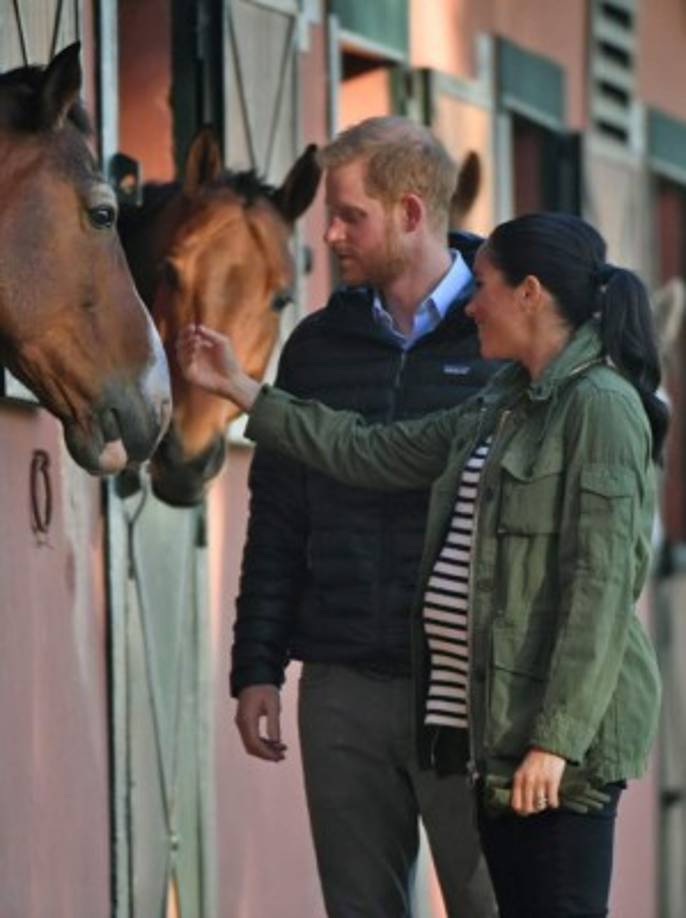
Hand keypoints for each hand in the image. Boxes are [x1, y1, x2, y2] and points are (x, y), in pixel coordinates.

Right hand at [176, 324, 259, 407]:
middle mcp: (192, 355)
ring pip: (180, 353)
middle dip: (185, 338)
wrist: (232, 379)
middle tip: (194, 336)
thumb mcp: (222, 343)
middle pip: (180, 343)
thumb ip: (210, 334)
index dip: (187, 331)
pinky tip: (194, 354)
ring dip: (187, 346)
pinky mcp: (190, 375)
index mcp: (198, 346)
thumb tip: (198, 327)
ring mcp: (190, 365)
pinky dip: (187, 357)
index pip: (187, 336)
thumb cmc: (229, 361)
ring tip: (197, 343)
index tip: (192, 327)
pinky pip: (184, 365)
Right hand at [235, 684, 286, 761]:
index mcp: (247, 720)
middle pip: (251, 747)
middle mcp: (241, 723)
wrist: (254, 676)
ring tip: (280, 750)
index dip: (267, 753)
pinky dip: (261, 743)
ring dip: (264, 749)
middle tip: (282, 756)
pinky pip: (250, 737)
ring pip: (250, 744)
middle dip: (266, 754)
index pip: (254, 743)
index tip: (279, 756)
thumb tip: (275, 743)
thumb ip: (274, 724)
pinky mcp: (243, 721)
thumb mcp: (273, 705)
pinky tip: (273, 743)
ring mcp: (241, 723)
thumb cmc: (264, 688)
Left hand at [483, 767, 610, 817]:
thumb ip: (520, 784)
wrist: (549, 746)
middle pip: (528, 808)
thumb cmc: (535, 759)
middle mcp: (528, 781)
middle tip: (537, 807)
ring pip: (540, 806)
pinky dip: (553, 803)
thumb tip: (521, 804)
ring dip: (543, 806)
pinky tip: (553, 799)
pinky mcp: (552, 781)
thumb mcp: (523, 770)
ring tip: (545, 801)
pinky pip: (552, 801)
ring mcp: (540, 782)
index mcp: (518, 778)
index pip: (515, 803)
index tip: (525, 812)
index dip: (520, 811)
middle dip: (533, 810)